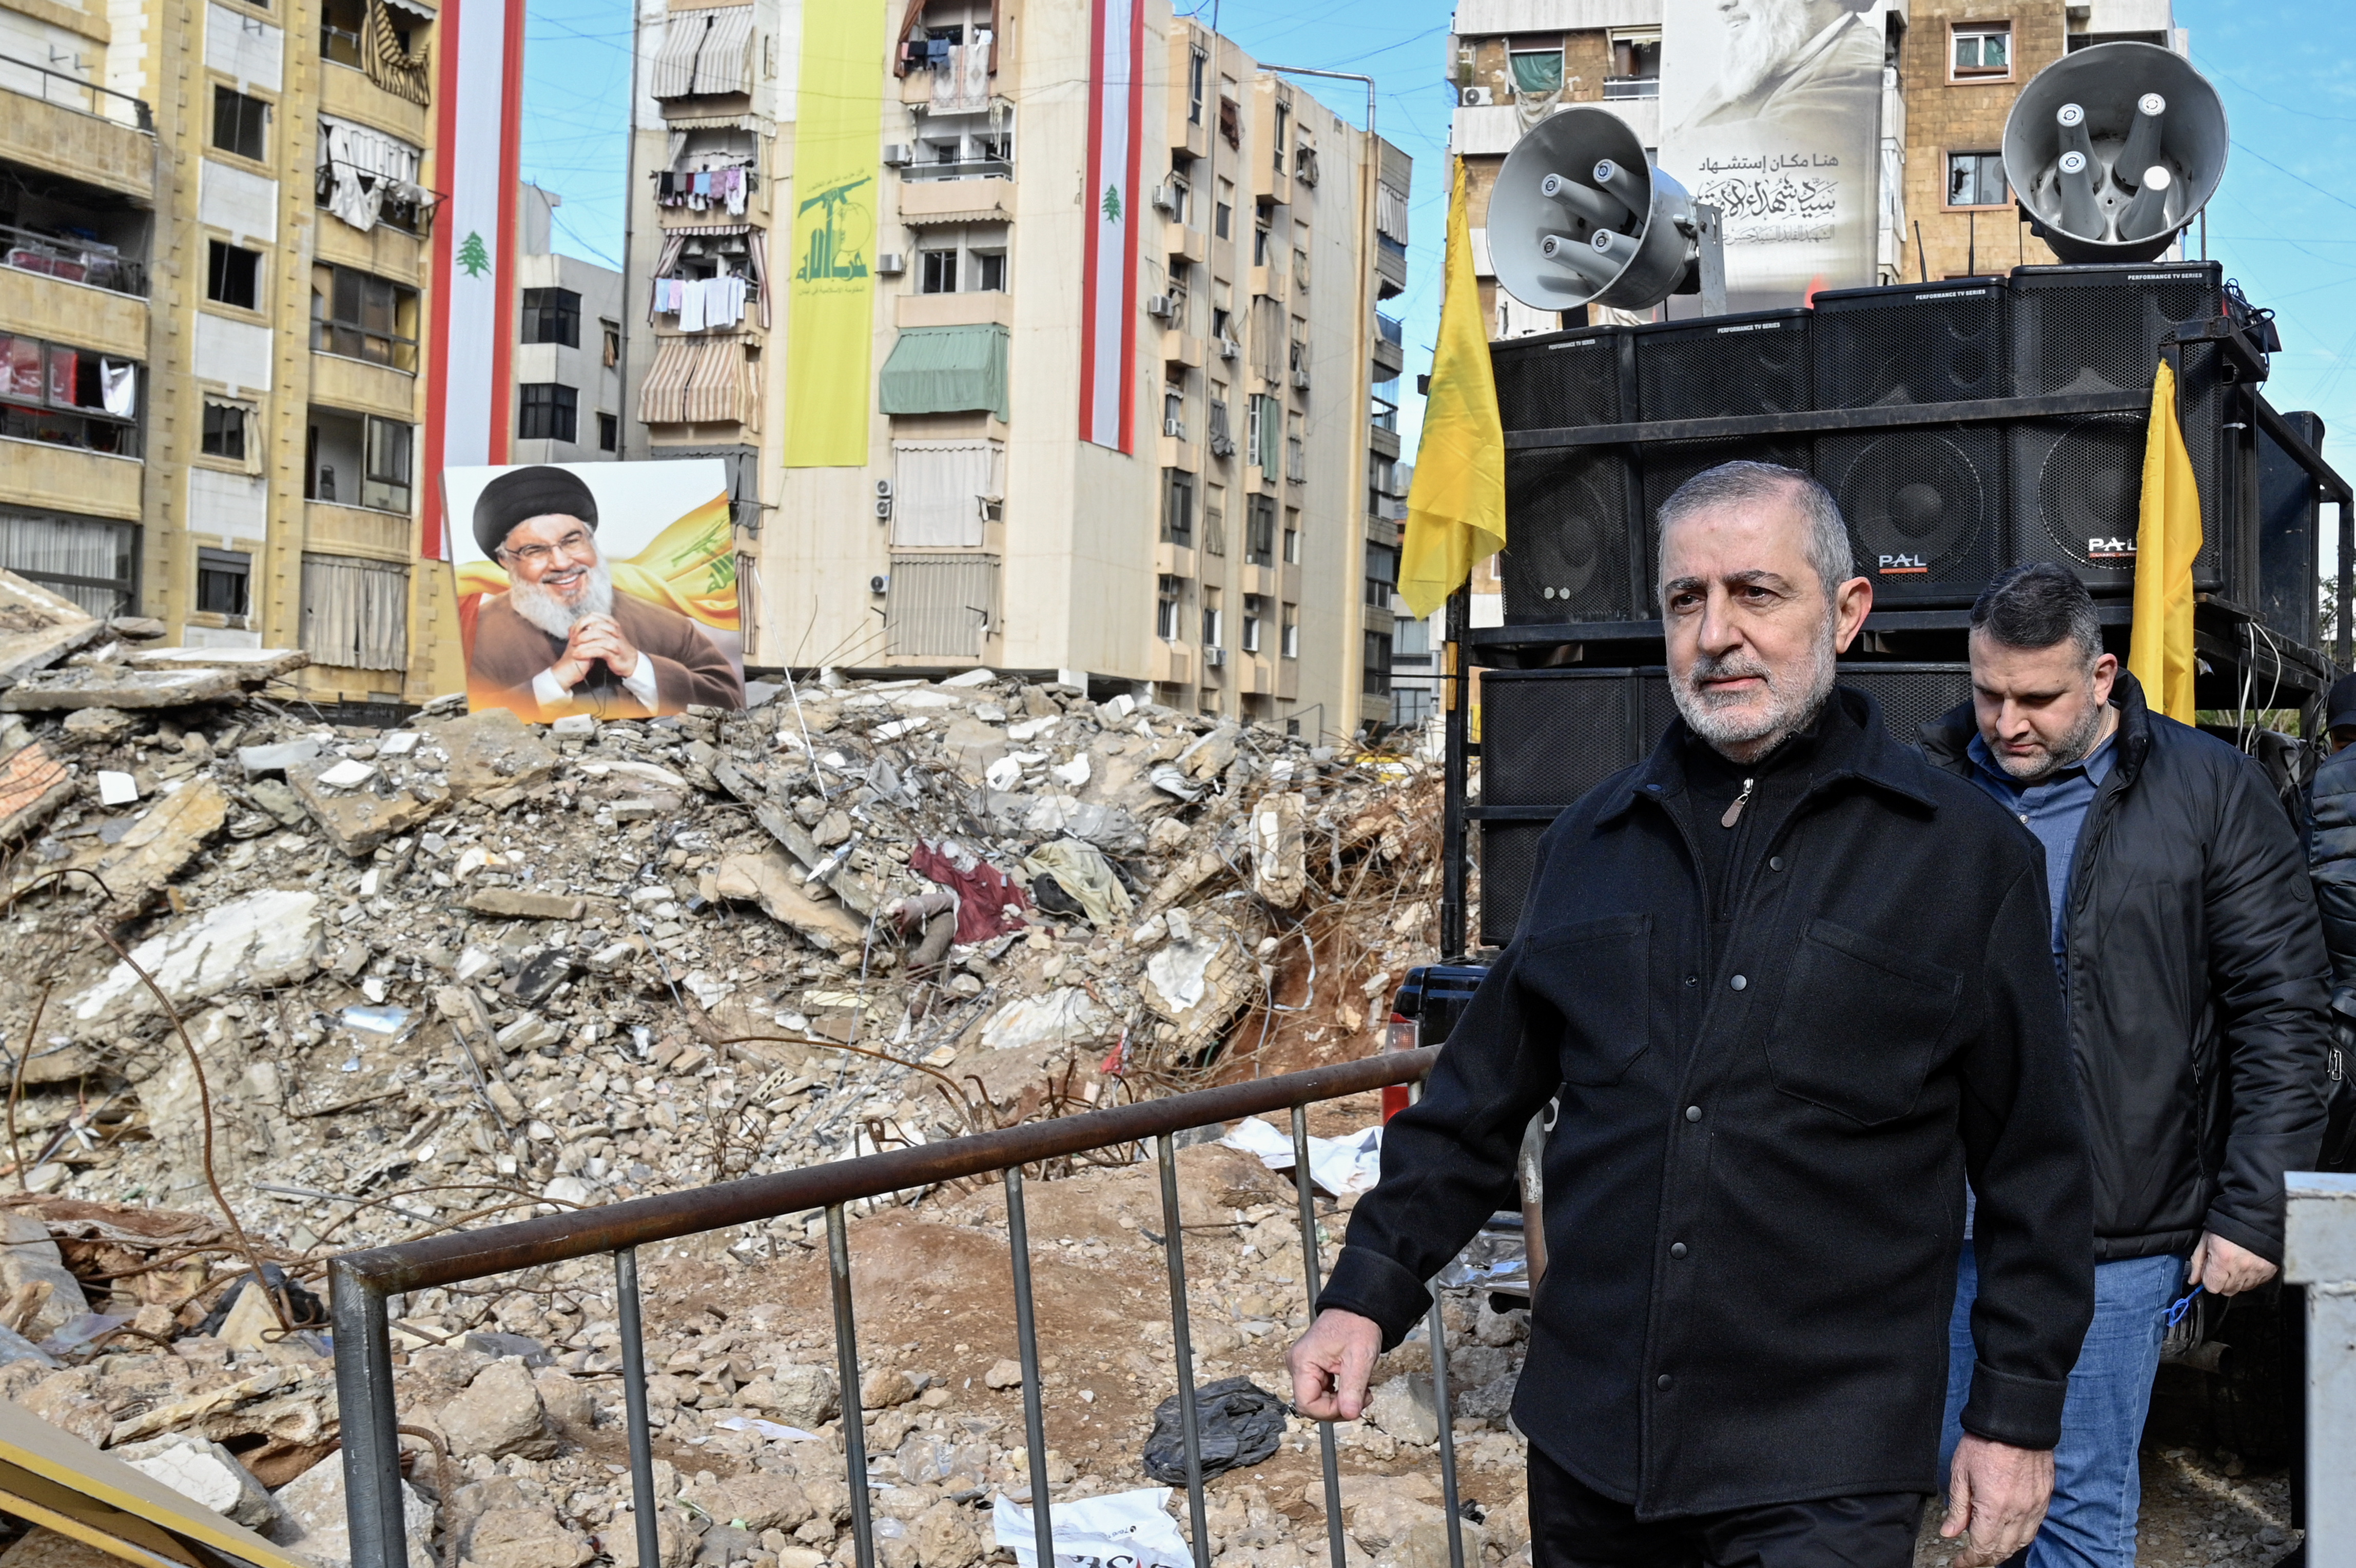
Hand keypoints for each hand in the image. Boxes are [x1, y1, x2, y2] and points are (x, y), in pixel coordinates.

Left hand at [555, 614, 641, 686]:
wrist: (629, 662)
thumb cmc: (613, 648)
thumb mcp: (602, 636)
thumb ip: (590, 630)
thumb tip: (571, 627)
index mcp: (610, 623)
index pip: (592, 616)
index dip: (580, 622)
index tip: (572, 632)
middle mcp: (613, 630)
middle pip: (594, 624)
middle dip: (580, 631)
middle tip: (572, 640)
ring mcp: (614, 641)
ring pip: (596, 637)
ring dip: (582, 643)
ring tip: (573, 648)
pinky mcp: (614, 653)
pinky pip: (598, 650)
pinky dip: (586, 652)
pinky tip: (578, 655)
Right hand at [1286, 1308, 1381, 1420]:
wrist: (1358, 1308)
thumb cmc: (1357, 1325)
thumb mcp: (1360, 1358)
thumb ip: (1353, 1389)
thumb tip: (1350, 1414)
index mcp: (1302, 1362)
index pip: (1307, 1405)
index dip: (1330, 1411)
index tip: (1352, 1405)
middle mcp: (1297, 1364)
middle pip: (1311, 1405)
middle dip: (1337, 1408)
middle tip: (1361, 1398)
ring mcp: (1303, 1365)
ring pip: (1317, 1400)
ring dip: (1340, 1402)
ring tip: (1360, 1390)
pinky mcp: (1312, 1367)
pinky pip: (1321, 1391)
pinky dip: (1338, 1394)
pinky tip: (1352, 1385)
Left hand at [1941, 1434, 2052, 1565]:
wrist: (2016, 1421)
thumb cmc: (1984, 1443)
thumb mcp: (1960, 1473)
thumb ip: (1958, 1507)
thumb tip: (1950, 1532)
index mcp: (1994, 1507)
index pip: (1983, 1547)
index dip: (1970, 1560)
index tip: (1961, 1563)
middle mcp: (2018, 1512)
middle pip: (2003, 1550)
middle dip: (1987, 1559)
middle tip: (1972, 1560)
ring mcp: (2035, 1506)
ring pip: (2021, 1542)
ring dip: (2005, 1551)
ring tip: (1990, 1552)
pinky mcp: (2044, 1498)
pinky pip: (2034, 1527)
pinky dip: (2021, 1537)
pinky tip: (2010, 1535)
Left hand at [2189, 1232, 2277, 1295]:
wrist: (2252, 1215)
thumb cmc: (2227, 1225)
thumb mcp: (2205, 1240)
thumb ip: (2197, 1262)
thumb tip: (2193, 1280)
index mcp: (2223, 1260)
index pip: (2212, 1287)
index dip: (2209, 1279)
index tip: (2210, 1271)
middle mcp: (2241, 1268)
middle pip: (2227, 1290)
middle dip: (2221, 1281)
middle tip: (2222, 1265)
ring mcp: (2257, 1270)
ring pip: (2242, 1289)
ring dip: (2236, 1280)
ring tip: (2235, 1262)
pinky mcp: (2269, 1270)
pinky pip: (2256, 1283)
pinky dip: (2250, 1277)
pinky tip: (2246, 1264)